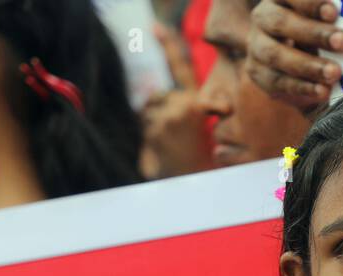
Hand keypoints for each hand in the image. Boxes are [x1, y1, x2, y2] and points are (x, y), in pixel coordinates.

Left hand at [139, 22, 213, 179]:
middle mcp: (188, 102)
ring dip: (151, 126)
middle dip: (156, 112)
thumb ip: (175, 106)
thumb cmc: (194, 157)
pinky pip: (144, 125)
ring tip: (168, 143)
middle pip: (157, 95)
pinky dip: (149, 137)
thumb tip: (149, 89)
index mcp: (198, 101)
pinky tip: (162, 149)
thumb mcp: (191, 126)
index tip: (154, 27)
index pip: (182, 66)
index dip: (168, 45)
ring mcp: (174, 113)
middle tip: (171, 135)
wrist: (196, 181)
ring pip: (148, 110)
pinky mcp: (161, 126)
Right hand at [248, 0, 342, 108]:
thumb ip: (331, 14)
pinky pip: (276, 82)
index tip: (334, 12)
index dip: (311, 3)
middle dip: (314, 33)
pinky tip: (323, 92)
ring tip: (335, 73)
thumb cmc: (315, 25)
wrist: (289, 52)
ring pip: (276, 56)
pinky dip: (301, 88)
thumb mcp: (320, 16)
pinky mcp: (257, 71)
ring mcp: (255, 45)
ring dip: (307, 66)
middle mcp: (262, 17)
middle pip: (281, 23)